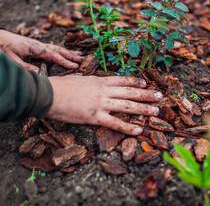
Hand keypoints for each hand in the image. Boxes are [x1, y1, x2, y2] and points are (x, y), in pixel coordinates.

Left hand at [0, 29, 83, 69]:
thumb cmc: (2, 47)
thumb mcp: (12, 59)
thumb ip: (25, 67)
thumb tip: (39, 73)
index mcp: (35, 48)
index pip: (53, 56)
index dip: (64, 61)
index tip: (75, 66)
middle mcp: (39, 45)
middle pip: (58, 50)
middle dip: (71, 55)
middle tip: (83, 59)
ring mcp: (38, 45)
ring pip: (57, 48)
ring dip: (68, 52)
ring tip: (79, 55)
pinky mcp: (36, 46)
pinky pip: (52, 48)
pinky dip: (61, 51)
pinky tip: (65, 53)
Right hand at [46, 75, 162, 134]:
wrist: (49, 93)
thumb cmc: (60, 86)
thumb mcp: (79, 79)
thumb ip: (91, 82)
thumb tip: (97, 83)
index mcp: (99, 81)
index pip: (122, 80)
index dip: (135, 81)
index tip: (145, 82)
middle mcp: (104, 91)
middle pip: (130, 91)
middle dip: (146, 94)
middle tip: (160, 96)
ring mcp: (101, 104)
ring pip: (128, 106)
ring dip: (144, 108)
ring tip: (156, 111)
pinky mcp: (95, 117)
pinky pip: (116, 123)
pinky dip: (129, 127)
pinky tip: (140, 129)